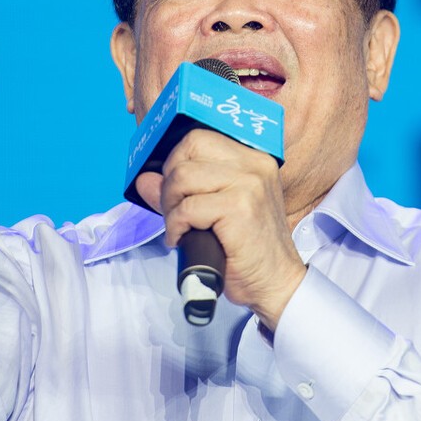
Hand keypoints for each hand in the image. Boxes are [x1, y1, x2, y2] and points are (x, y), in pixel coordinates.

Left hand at [135, 130, 307, 329]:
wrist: (276, 283)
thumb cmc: (247, 250)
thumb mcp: (214, 213)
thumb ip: (180, 192)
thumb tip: (144, 179)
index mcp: (252, 159)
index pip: (199, 138)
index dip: (176, 161)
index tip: (175, 190)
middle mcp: (254, 164)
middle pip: (189, 148)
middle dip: (170, 181)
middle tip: (174, 211)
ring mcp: (249, 184)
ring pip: (182, 176)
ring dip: (171, 206)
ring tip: (180, 227)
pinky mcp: (240, 207)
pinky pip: (187, 207)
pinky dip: (177, 226)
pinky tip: (185, 240)